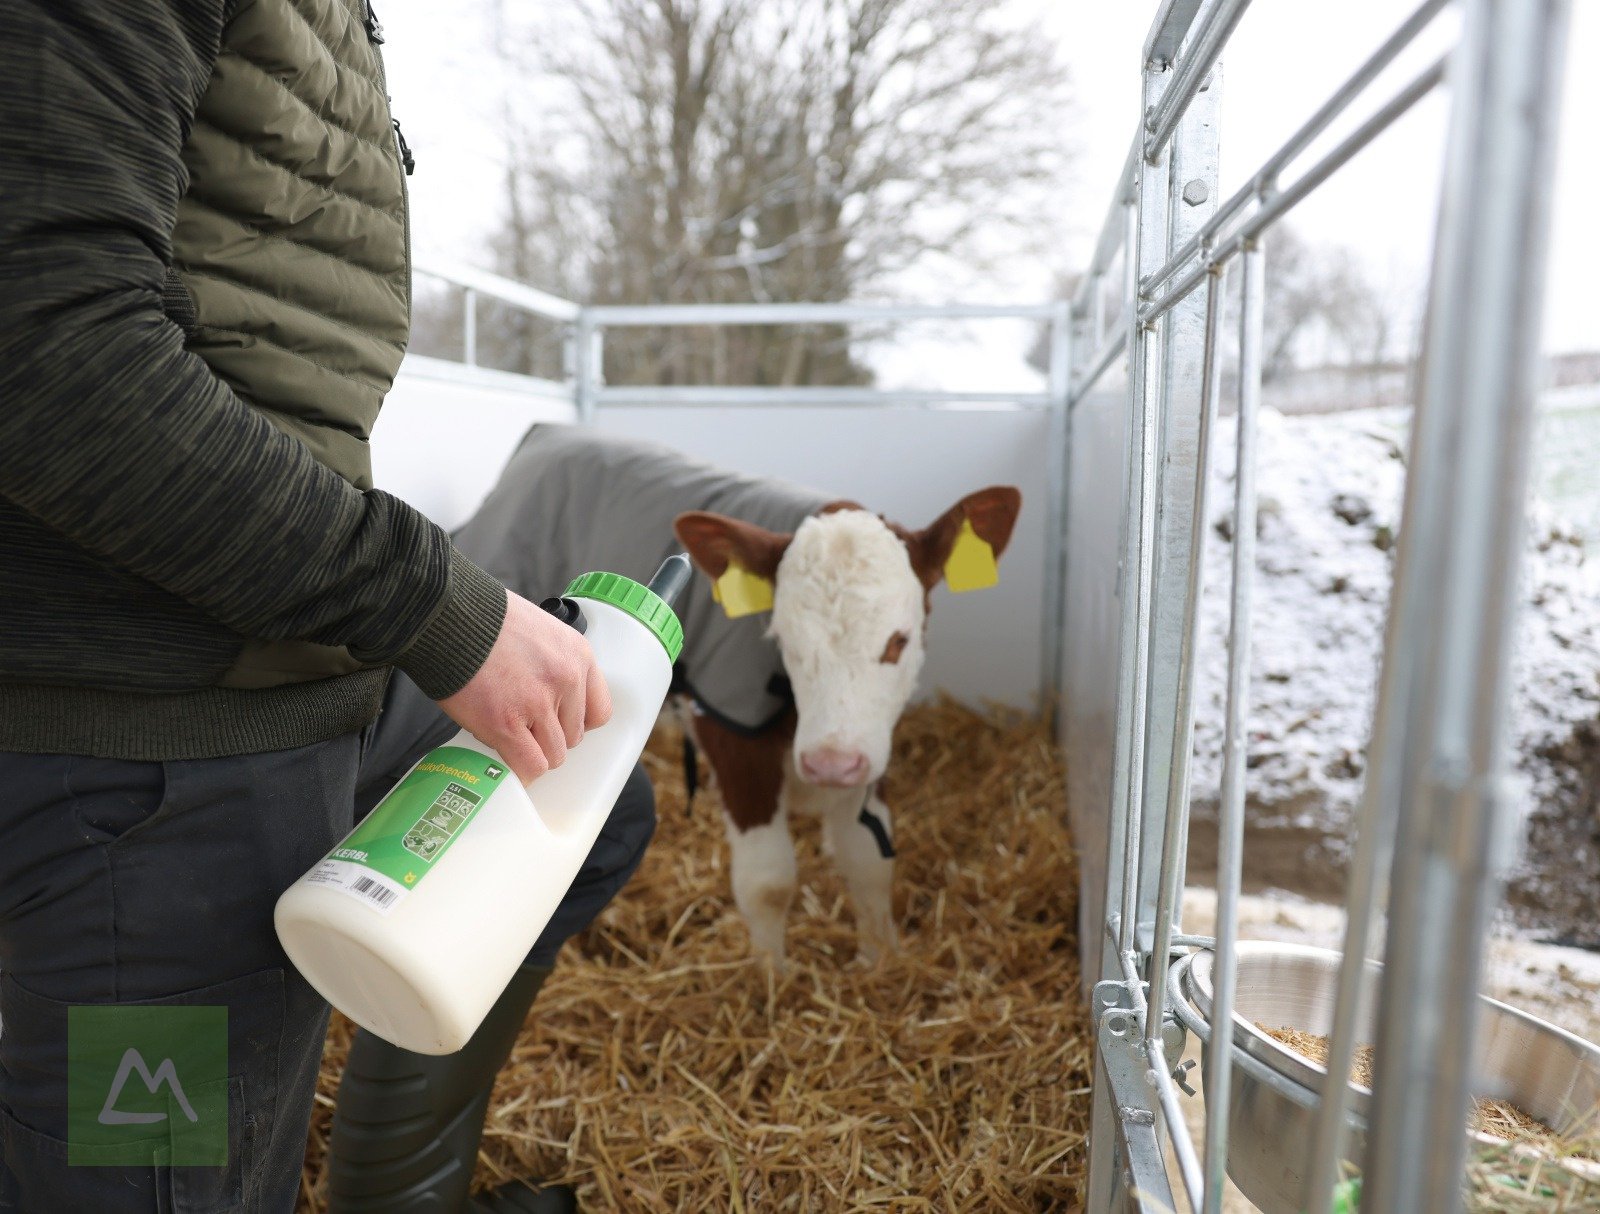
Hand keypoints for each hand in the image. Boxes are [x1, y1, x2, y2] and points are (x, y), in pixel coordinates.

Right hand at [437, 590, 612, 783]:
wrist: (448, 617)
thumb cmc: (485, 621)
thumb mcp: (540, 630)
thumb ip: (555, 663)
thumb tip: (555, 699)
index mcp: (578, 656)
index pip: (599, 711)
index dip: (575, 722)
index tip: (556, 722)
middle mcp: (566, 680)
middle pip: (573, 737)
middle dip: (547, 736)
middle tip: (520, 723)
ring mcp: (538, 704)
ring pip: (553, 755)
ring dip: (530, 752)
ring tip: (507, 734)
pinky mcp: (507, 724)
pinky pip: (530, 766)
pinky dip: (519, 770)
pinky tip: (506, 758)